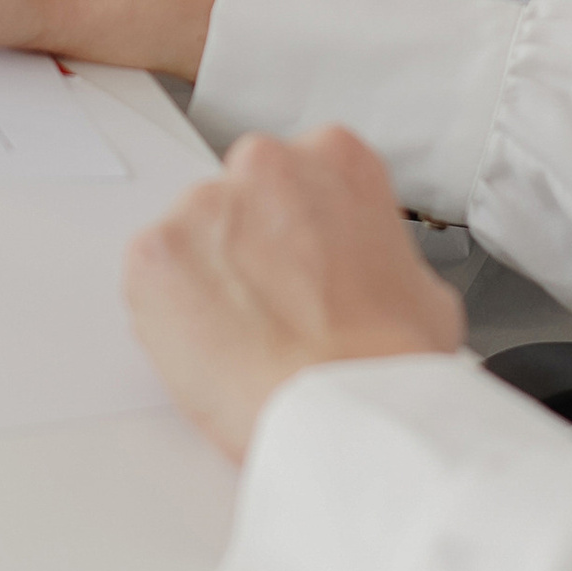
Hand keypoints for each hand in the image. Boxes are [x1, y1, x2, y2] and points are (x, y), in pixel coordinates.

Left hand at [124, 127, 465, 458]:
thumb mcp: (421, 287)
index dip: (298, 228)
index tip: (300, 262)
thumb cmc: (384, 362)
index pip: (298, 174)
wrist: (344, 412)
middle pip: (239, 199)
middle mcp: (264, 163)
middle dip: (248, 247)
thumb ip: (374, 251)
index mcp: (335, 158)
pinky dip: (166, 315)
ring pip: (191, 238)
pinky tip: (211, 351)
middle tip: (273, 308)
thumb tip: (363, 273)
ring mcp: (202, 206)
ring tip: (246, 339)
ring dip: (206, 280)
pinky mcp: (152, 255)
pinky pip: (150, 280)